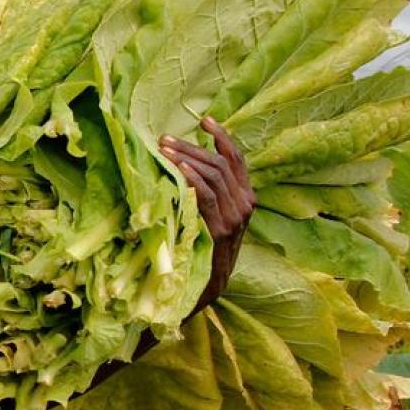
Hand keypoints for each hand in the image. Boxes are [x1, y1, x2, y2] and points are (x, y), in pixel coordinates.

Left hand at [160, 117, 255, 314]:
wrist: (206, 288)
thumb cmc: (201, 249)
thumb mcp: (209, 216)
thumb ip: (207, 193)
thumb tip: (184, 163)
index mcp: (245, 197)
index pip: (237, 159)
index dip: (222, 137)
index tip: (205, 121)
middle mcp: (245, 204)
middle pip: (221, 163)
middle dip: (192, 146)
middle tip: (165, 139)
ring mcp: (235, 217)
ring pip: (214, 175)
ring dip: (186, 158)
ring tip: (164, 149)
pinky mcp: (221, 229)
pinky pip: (207, 196)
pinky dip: (192, 178)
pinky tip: (177, 169)